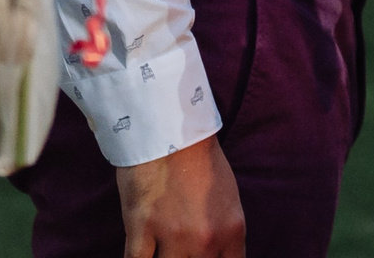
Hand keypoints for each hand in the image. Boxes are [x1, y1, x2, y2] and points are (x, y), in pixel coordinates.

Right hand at [117, 138, 244, 257]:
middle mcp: (206, 239)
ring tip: (161, 246)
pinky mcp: (141, 229)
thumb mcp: (228, 199)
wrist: (169, 128)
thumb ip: (225, 234)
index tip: (204, 257)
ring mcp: (173, 236)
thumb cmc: (200, 160)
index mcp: (232, 230)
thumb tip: (218, 256)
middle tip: (181, 249)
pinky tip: (141, 253)